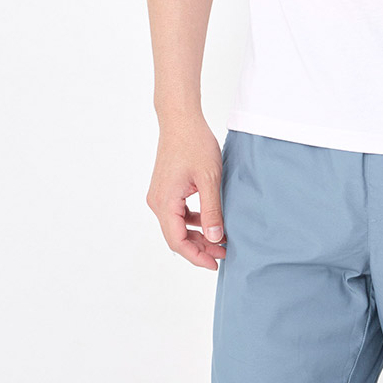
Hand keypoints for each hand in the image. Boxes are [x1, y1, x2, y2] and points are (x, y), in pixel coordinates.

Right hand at [146, 115, 227, 268]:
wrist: (180, 119)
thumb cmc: (194, 143)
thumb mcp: (209, 178)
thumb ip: (212, 210)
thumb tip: (215, 238)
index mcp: (165, 202)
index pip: (177, 242)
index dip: (197, 256)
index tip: (216, 263)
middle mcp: (157, 202)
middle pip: (176, 237)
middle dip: (200, 247)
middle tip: (224, 252)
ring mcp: (160, 195)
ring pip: (177, 226)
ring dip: (197, 235)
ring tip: (220, 238)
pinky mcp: (165, 189)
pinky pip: (177, 213)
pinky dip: (193, 221)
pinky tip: (210, 220)